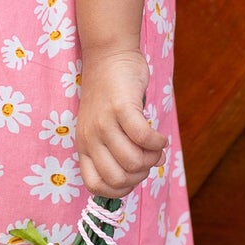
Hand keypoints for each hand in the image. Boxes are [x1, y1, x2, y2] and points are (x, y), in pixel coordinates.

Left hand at [75, 47, 169, 199]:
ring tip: (156, 146)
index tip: (135, 175)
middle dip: (140, 175)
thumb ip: (121, 150)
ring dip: (152, 158)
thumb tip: (152, 166)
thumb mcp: (105, 127)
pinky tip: (160, 136)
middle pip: (118, 178)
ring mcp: (103, 123)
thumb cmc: (111, 95)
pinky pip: (143, 138)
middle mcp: (90, 138)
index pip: (96, 186)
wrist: (108, 55)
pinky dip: (157, 142)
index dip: (120, 189)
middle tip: (149, 158)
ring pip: (133, 162)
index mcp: (84, 146)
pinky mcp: (120, 108)